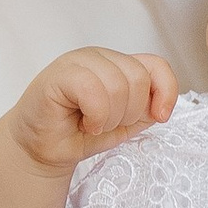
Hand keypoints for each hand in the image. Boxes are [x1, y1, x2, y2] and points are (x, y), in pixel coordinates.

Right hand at [9, 48, 177, 171]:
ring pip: (119, 85)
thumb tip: (161, 105)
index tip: (159, 117)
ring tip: (92, 124)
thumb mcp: (124, 123)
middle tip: (106, 124)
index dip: (166, 91)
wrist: (41, 150)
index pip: (156, 65)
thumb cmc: (78, 134)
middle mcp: (99, 57)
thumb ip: (146, 110)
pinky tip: (84, 123)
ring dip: (110, 118)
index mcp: (117, 64)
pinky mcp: (59, 74)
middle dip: (129, 113)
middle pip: (139, 78)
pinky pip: (93, 90)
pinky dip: (95, 115)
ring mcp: (78, 61)